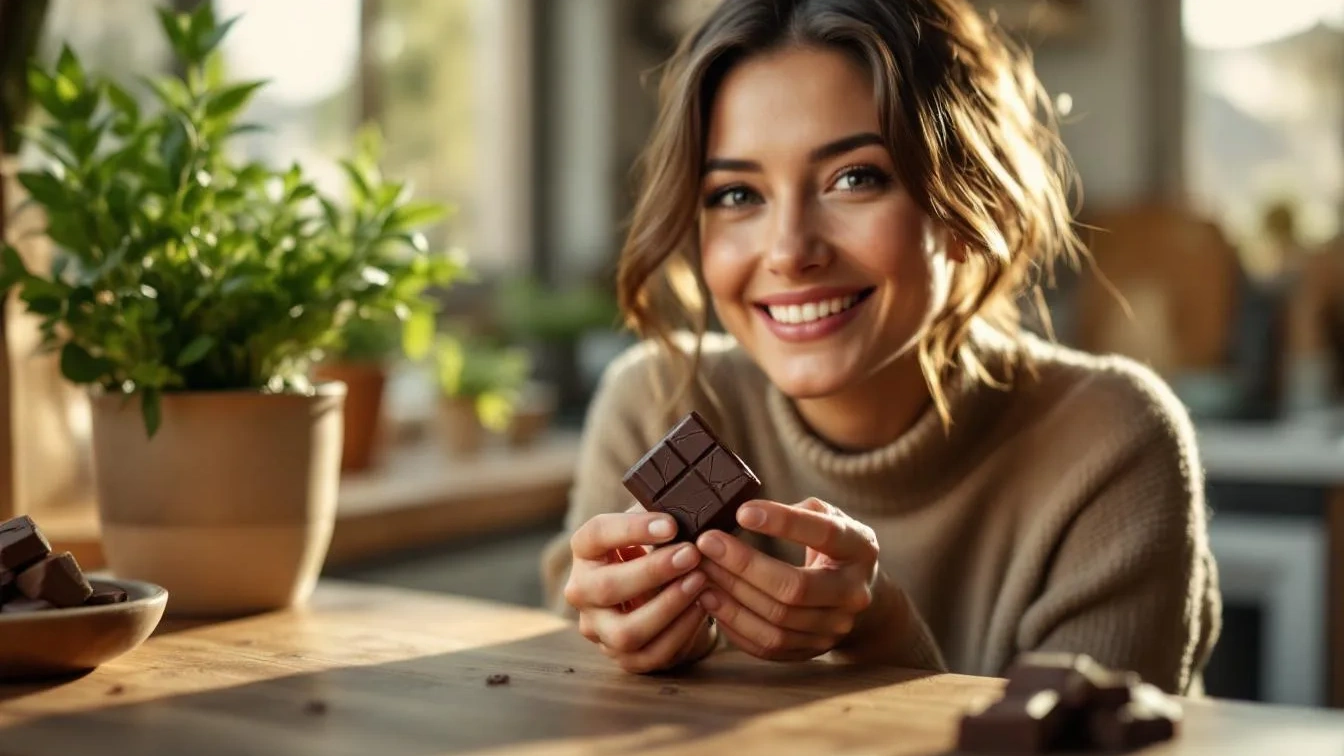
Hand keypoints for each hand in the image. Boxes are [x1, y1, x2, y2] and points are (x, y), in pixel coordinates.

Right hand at [563, 509, 716, 672]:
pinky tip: (702, 607)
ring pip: (626, 631)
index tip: (671, 524)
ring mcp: (599, 629)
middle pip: (607, 587)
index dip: (631, 529)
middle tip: (692, 554)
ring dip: (668, 606)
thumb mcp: (653, 529)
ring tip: (700, 581)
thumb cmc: (655, 551)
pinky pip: (651, 654)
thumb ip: (662, 517)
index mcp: (585, 552)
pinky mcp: (623, 656)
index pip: (595, 535)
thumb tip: (689, 504)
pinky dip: (681, 631)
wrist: (654, 595)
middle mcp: (581, 592)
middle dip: (654, 571)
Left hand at [695, 498, 877, 660]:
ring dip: (731, 596)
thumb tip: (747, 512)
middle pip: (794, 588)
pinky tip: (710, 599)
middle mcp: (853, 593)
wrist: (858, 595)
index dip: (784, 523)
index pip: (825, 534)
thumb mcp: (829, 517)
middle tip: (706, 543)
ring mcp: (834, 628)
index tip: (742, 512)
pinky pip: (767, 645)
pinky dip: (734, 624)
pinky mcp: (812, 650)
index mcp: (860, 549)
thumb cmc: (832, 545)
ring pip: (776, 621)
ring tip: (701, 571)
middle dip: (743, 565)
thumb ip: (798, 511)